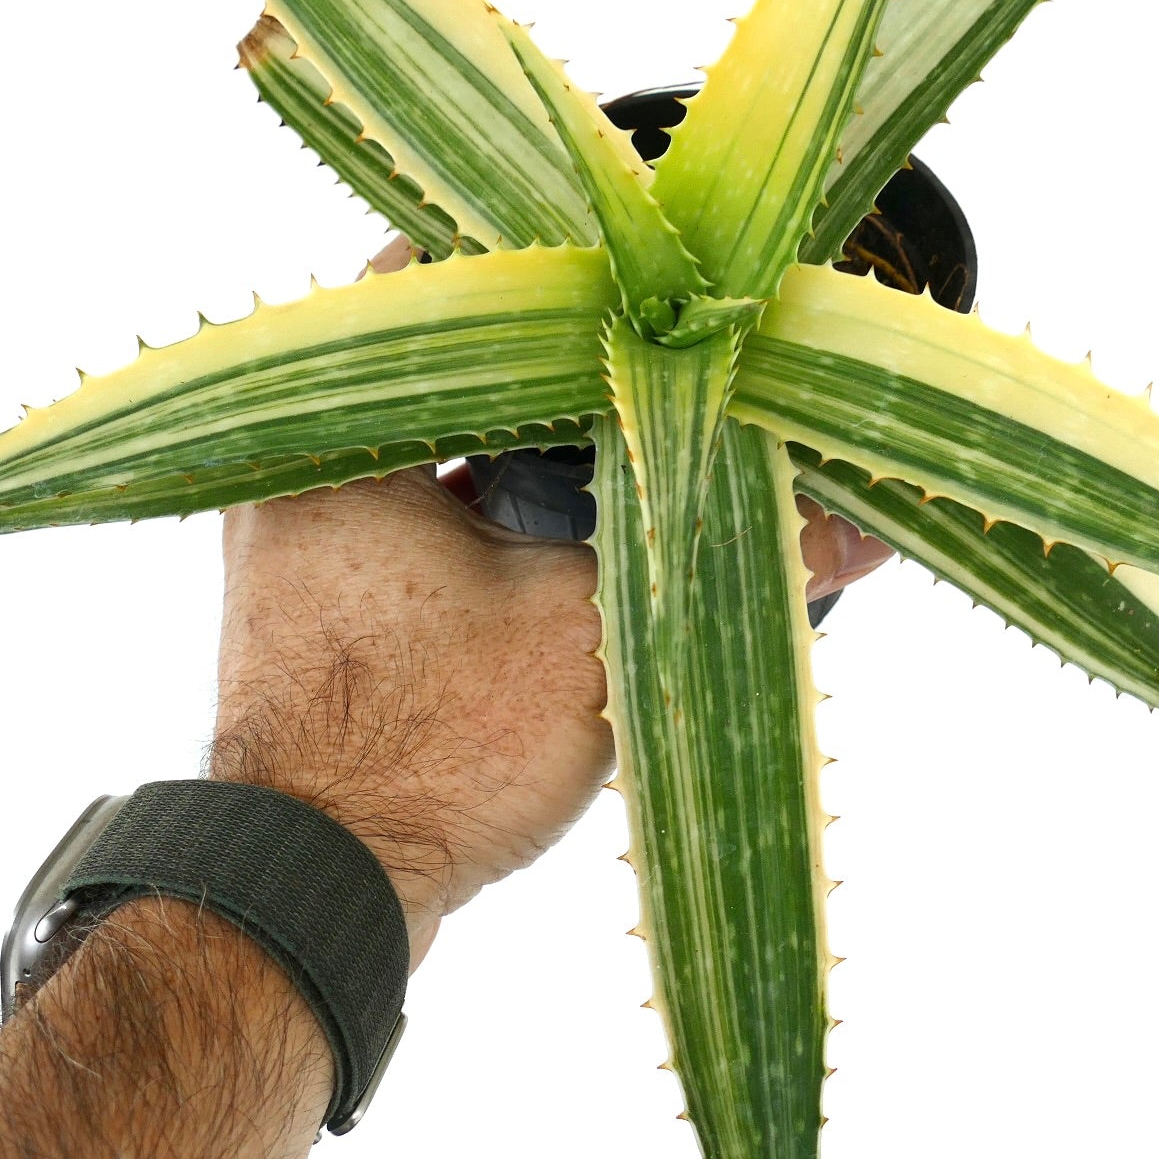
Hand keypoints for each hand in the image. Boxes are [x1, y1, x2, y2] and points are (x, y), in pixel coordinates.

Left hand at [210, 237, 891, 965]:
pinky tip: (580, 508)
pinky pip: (422, 503)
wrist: (319, 897)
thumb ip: (718, 556)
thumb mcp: (597, 636)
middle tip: (661, 336)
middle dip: (557, 352)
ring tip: (638, 411)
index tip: (642, 263)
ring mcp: (303, 529)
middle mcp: (299, 461)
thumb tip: (860, 528)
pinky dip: (494, 499)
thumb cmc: (428, 754)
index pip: (446, 271)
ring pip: (439, 436)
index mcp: (339, 429)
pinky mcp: (328, 592)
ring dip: (527, 431)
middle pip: (451, 357)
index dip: (556, 261)